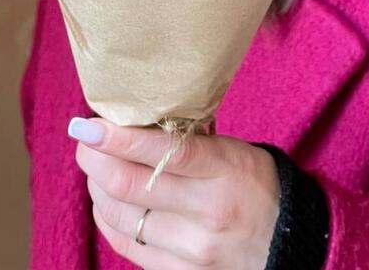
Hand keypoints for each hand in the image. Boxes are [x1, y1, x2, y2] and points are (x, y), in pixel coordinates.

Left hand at [69, 116, 279, 268]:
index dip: (120, 138)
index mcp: (225, 171)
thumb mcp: (232, 150)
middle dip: (95, 158)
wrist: (285, 241)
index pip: (165, 151)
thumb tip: (131, 120)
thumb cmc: (253, 183)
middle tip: (84, 139)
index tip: (89, 124)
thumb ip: (186, 139)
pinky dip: (107, 217)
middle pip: (131, 184)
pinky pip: (126, 244)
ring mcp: (192, 249)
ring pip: (121, 215)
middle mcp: (207, 212)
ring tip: (95, 166)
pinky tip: (105, 199)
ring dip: (97, 186)